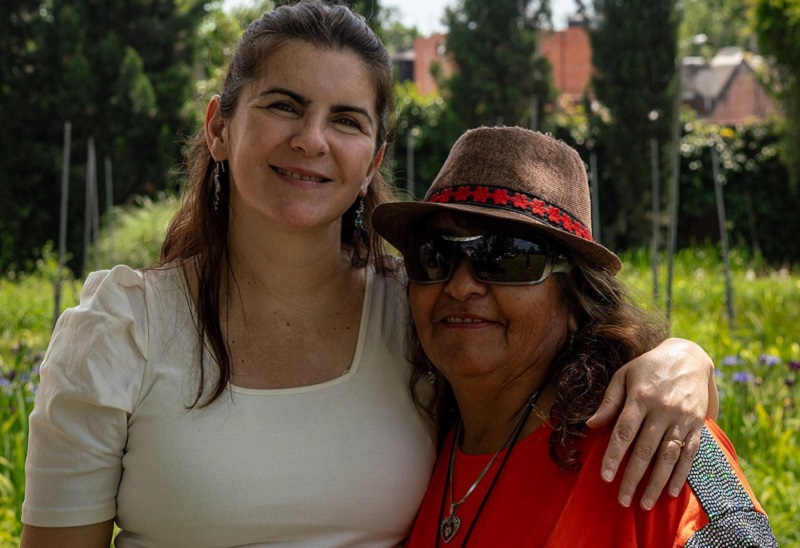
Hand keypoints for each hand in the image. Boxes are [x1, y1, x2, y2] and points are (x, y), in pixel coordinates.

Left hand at [586, 338, 716, 509]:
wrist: (688, 356)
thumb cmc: (648, 366)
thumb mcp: (624, 376)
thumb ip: (609, 401)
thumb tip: (591, 424)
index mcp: (640, 397)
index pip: (624, 432)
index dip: (614, 456)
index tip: (605, 477)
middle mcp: (662, 409)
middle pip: (645, 450)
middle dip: (633, 478)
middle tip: (623, 500)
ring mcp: (682, 418)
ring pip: (668, 456)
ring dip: (656, 482)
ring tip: (644, 503)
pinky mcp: (697, 424)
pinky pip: (689, 453)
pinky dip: (680, 474)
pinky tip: (671, 491)